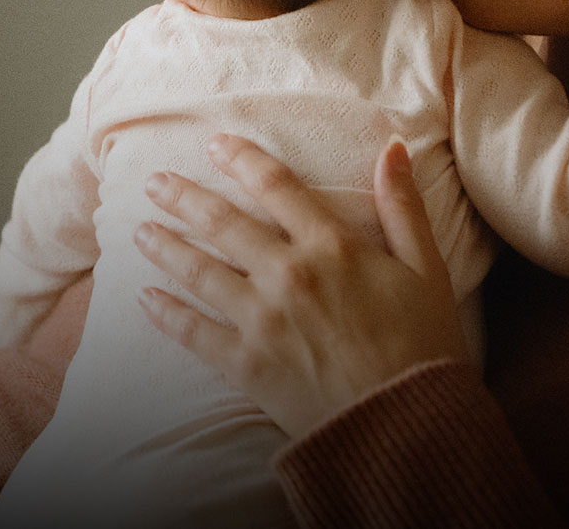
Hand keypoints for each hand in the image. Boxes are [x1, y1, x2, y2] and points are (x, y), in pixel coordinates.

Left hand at [132, 135, 471, 440]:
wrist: (407, 424)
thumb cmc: (424, 345)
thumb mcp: (427, 269)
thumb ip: (403, 206)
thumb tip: (394, 147)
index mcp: (333, 246)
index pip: (277, 186)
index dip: (243, 160)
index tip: (216, 144)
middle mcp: (289, 274)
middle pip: (224, 223)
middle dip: (184, 198)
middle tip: (155, 182)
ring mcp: (262, 320)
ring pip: (199, 271)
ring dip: (166, 247)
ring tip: (141, 231)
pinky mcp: (246, 364)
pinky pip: (194, 332)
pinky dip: (166, 314)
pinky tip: (145, 299)